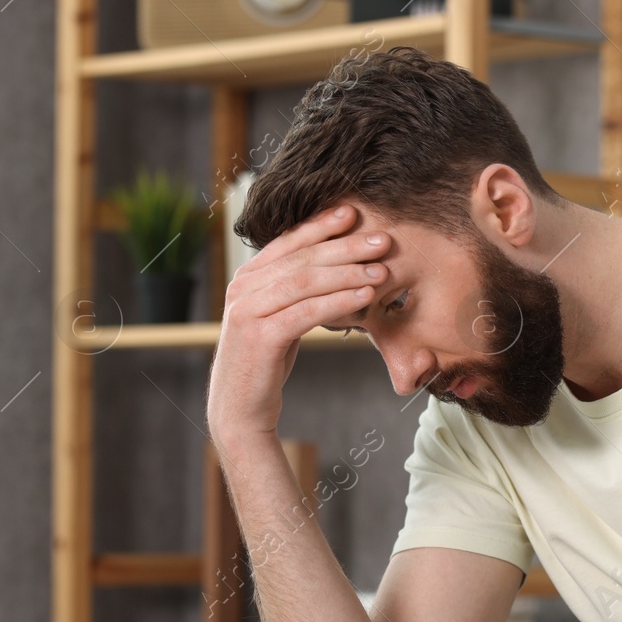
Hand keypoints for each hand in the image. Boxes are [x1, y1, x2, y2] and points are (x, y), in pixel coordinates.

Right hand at [206, 203, 390, 444]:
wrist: (240, 408)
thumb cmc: (266, 362)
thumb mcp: (280, 318)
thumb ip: (295, 293)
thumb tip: (335, 270)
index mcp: (247, 277)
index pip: (289, 242)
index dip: (321, 226)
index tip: (354, 213)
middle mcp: (242, 288)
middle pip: (302, 259)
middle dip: (345, 247)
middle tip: (382, 240)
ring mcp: (248, 311)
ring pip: (305, 283)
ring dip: (348, 273)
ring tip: (381, 270)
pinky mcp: (259, 337)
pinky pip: (306, 313)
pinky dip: (338, 302)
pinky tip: (365, 297)